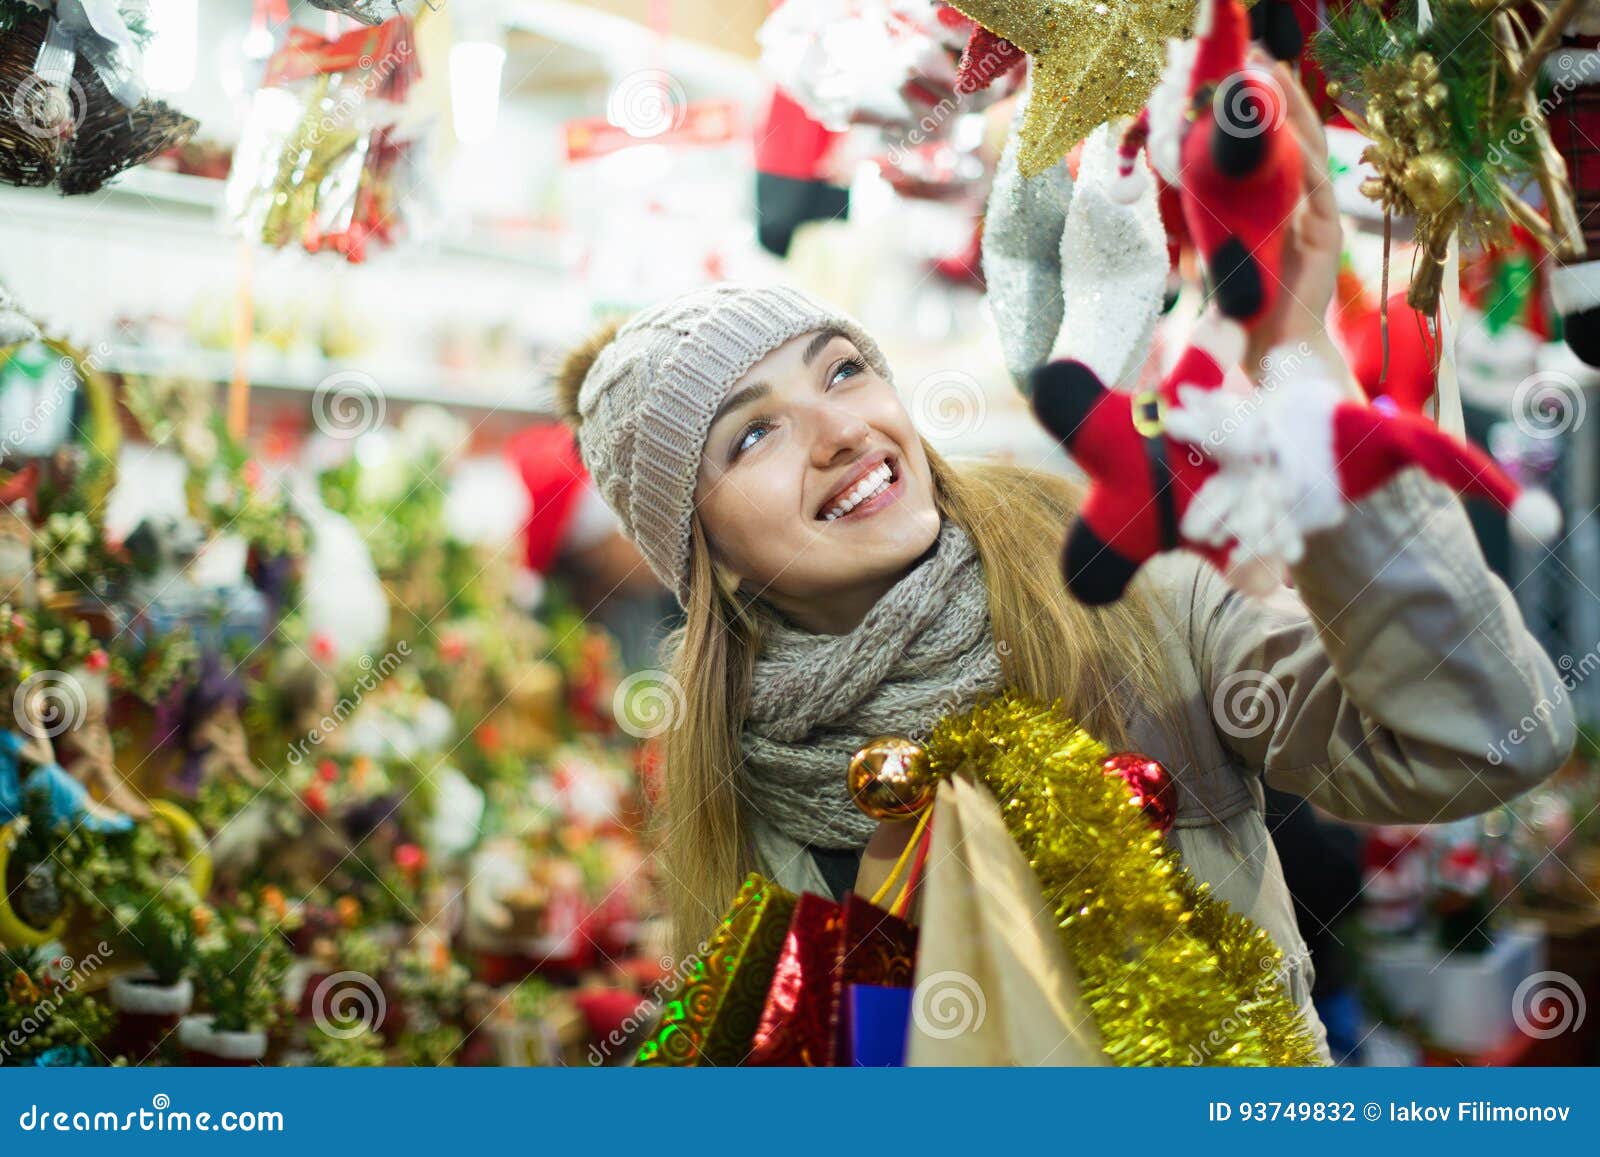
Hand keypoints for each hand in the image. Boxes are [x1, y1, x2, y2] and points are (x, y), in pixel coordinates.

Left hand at [1242, 57, 1343, 376]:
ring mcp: (1317, 223)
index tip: (1242, 74)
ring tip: (1271, 75)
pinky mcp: (1326, 241)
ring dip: (1291, 114)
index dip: (1265, 110)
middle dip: (1279, 96)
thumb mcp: (1224, 262)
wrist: (1272, 359)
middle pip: (1296, 139)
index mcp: (1281, 210)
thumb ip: (1216, 235)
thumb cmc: (1247, 317)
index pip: (1276, 148)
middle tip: (1257, 55)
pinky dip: (1305, 162)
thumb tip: (1180, 213)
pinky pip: (1316, 193)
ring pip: (1309, 154)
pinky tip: (1291, 134)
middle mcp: (1303, 209)